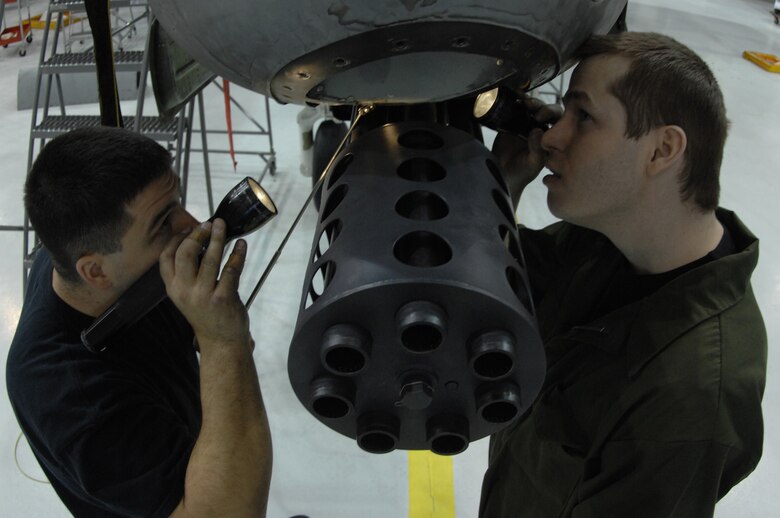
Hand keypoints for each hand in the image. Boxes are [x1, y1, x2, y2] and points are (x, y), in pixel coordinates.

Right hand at [160, 219, 250, 351]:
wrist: (221, 342)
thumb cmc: (206, 314)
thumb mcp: (188, 295)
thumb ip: (188, 273)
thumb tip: (197, 240)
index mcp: (173, 289)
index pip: (166, 257)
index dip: (177, 239)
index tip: (188, 227)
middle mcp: (184, 291)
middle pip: (186, 253)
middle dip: (197, 234)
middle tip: (208, 224)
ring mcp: (204, 295)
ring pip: (210, 258)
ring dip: (218, 238)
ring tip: (223, 226)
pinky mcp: (224, 298)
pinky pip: (231, 269)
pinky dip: (238, 254)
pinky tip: (241, 244)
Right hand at [491, 96, 561, 206]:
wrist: (502, 174)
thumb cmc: (522, 172)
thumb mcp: (533, 163)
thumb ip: (537, 149)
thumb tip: (537, 131)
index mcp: (551, 137)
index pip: (558, 120)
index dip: (552, 114)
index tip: (541, 116)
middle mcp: (541, 128)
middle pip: (546, 110)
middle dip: (541, 105)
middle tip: (531, 106)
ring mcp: (526, 124)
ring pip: (532, 108)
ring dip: (529, 102)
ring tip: (523, 101)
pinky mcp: (512, 122)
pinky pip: (516, 109)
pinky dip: (516, 102)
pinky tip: (514, 97)